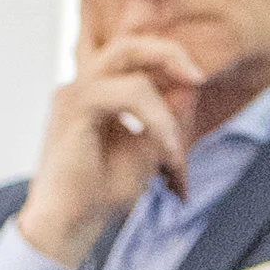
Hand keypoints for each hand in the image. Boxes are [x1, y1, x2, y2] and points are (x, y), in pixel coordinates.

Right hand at [9, 30, 207, 269]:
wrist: (71, 224)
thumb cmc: (101, 192)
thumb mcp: (148, 148)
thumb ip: (166, 116)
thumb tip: (189, 85)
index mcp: (95, 93)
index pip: (132, 56)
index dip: (167, 59)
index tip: (197, 80)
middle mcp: (81, 86)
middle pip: (127, 44)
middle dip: (169, 53)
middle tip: (197, 76)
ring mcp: (74, 94)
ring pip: (132, 70)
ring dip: (164, 109)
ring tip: (174, 149)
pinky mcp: (74, 107)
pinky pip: (127, 94)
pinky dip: (154, 118)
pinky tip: (164, 149)